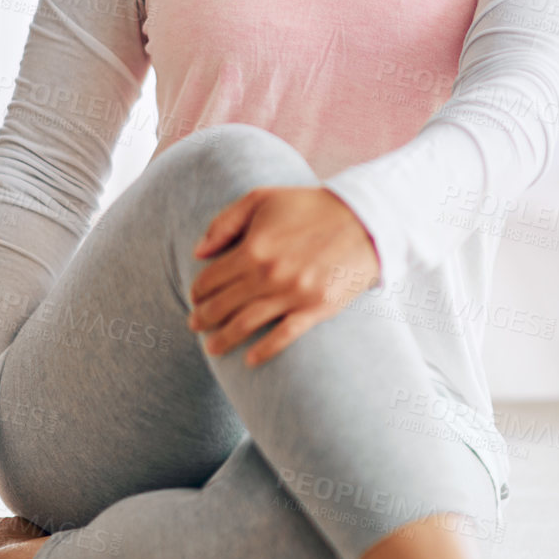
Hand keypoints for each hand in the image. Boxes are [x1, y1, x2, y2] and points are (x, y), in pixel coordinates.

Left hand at [187, 186, 379, 367]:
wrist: (364, 219)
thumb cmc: (309, 206)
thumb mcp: (262, 199)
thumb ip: (225, 223)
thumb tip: (198, 252)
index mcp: (253, 248)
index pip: (211, 278)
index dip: (198, 291)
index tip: (195, 297)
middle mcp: (269, 274)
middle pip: (223, 305)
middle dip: (203, 317)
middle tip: (195, 325)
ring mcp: (293, 294)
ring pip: (246, 324)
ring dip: (224, 338)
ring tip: (212, 347)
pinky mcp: (316, 308)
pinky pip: (284, 335)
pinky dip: (264, 350)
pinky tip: (249, 360)